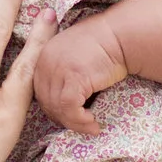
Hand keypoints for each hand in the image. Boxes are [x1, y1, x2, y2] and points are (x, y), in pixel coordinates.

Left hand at [33, 20, 127, 134]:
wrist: (121, 35)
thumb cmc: (104, 44)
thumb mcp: (74, 53)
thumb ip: (62, 70)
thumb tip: (62, 100)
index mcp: (43, 55)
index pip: (40, 91)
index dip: (54, 108)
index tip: (69, 116)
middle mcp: (46, 61)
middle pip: (46, 101)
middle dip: (63, 118)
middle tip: (80, 125)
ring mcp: (58, 69)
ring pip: (57, 108)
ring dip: (74, 123)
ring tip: (91, 127)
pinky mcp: (74, 78)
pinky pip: (70, 108)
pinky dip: (80, 120)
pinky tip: (93, 122)